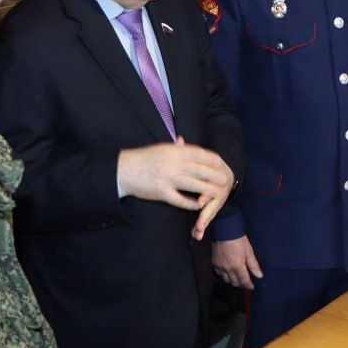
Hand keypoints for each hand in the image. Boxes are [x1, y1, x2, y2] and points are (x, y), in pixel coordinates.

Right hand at [117, 136, 232, 213]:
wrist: (123, 170)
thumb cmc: (142, 159)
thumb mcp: (159, 149)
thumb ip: (174, 148)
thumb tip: (184, 141)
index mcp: (172, 151)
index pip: (196, 153)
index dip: (210, 159)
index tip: (220, 163)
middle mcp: (171, 163)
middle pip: (197, 169)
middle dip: (213, 174)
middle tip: (224, 179)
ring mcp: (166, 178)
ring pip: (191, 184)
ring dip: (206, 189)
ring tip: (218, 193)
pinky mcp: (160, 192)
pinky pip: (179, 199)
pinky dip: (190, 203)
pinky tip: (199, 205)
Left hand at [191, 154, 235, 240]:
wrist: (224, 171)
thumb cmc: (207, 164)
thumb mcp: (200, 157)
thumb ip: (188, 152)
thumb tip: (179, 140)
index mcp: (217, 172)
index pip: (213, 184)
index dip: (207, 195)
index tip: (200, 203)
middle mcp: (221, 185)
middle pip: (215, 202)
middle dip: (206, 214)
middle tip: (198, 225)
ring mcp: (220, 196)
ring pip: (212, 211)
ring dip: (205, 222)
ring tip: (197, 232)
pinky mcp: (217, 204)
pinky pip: (210, 214)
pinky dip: (203, 224)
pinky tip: (197, 234)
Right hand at [212, 236, 262, 289]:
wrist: (226, 231)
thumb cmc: (239, 240)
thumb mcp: (249, 251)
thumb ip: (253, 265)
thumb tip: (259, 276)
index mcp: (237, 266)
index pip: (243, 281)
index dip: (248, 285)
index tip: (252, 287)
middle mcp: (228, 269)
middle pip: (234, 283)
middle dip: (240, 284)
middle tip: (245, 283)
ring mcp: (220, 267)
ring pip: (226, 280)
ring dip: (232, 281)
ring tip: (236, 278)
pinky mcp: (214, 263)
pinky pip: (218, 274)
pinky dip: (224, 275)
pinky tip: (227, 272)